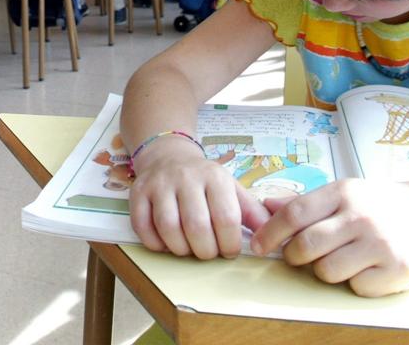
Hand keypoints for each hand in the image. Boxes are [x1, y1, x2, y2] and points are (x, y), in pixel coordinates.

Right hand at [128, 137, 268, 259]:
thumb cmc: (204, 181)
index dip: (230, 244)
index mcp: (215, 176)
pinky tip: (166, 243)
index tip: (229, 251)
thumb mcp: (231, 189)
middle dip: (205, 251)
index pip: (226, 218)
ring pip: (168, 228)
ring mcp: (159, 184)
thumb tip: (270, 239)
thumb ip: (251, 213)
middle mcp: (186, 177)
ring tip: (188, 249)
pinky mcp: (137, 192)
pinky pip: (143, 227)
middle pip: (196, 226)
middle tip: (208, 253)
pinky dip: (155, 244)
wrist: (168, 156)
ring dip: (180, 249)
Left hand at [250, 179, 408, 296]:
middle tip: (299, 256)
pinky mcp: (396, 270)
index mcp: (344, 192)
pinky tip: (368, 267)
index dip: (270, 232)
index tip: (257, 245)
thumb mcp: (347, 191)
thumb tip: (265, 205)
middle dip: (293, 257)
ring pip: (327, 271)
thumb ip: (306, 201)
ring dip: (325, 270)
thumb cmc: (384, 204)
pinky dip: (355, 282)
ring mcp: (380, 244)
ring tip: (342, 258)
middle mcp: (362, 216)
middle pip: (305, 247)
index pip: (295, 214)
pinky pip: (356, 287)